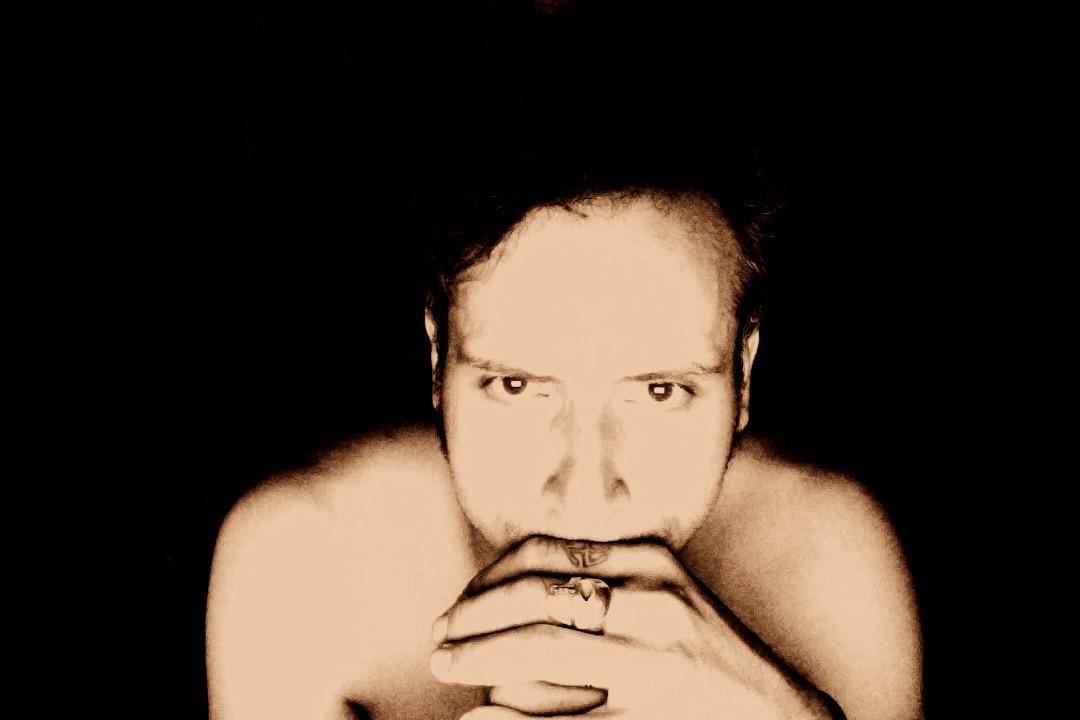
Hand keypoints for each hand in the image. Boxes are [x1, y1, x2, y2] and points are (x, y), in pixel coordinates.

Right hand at [430, 536, 842, 718]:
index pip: (542, 649)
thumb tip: (473, 716)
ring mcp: (657, 568)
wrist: (762, 702)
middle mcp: (655, 605)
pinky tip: (499, 583)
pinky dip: (528, 561)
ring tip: (458, 609)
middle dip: (476, 616)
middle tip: (439, 636)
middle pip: (540, 596)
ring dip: (493, 581)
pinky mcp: (656, 550)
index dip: (481, 656)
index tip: (442, 664)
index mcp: (650, 661)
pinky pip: (575, 545)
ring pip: (550, 557)